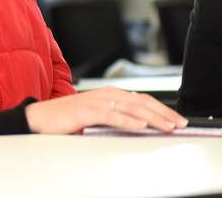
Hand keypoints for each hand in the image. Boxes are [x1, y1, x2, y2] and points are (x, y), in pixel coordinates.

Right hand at [24, 87, 187, 134]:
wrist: (40, 119)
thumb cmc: (67, 120)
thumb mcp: (96, 119)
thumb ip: (115, 119)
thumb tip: (139, 127)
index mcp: (110, 95)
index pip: (143, 100)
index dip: (162, 109)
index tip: (178, 120)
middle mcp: (107, 94)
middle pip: (142, 102)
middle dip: (165, 113)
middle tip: (181, 123)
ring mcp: (97, 101)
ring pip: (132, 108)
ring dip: (153, 117)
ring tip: (168, 125)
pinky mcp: (87, 111)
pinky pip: (113, 115)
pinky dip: (129, 120)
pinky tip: (142, 125)